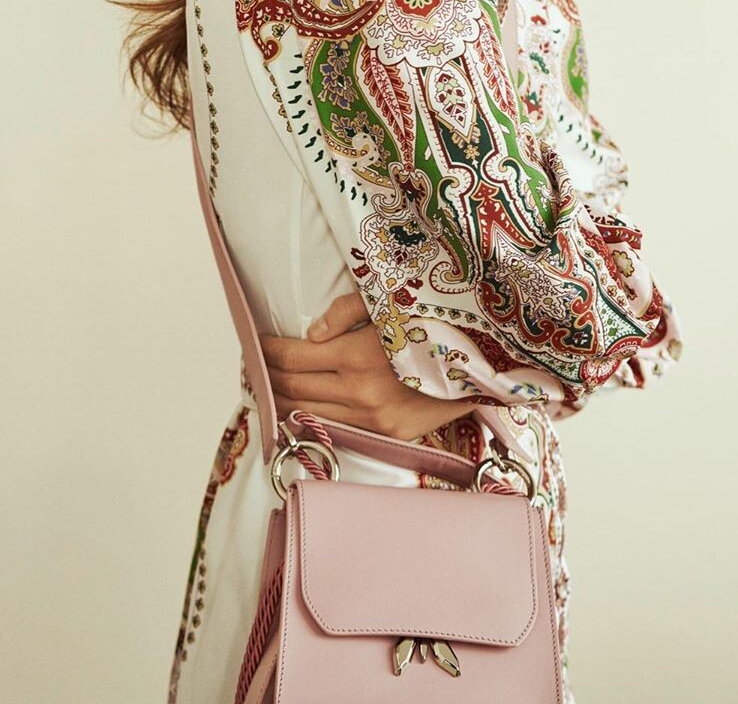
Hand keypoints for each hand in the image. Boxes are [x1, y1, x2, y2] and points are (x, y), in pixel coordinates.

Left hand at [259, 290, 478, 441]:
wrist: (485, 361)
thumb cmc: (435, 321)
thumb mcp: (389, 301)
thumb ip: (344, 312)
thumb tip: (309, 334)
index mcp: (357, 357)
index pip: (290, 357)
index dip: (265, 349)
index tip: (255, 341)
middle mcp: (361, 394)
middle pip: (291, 388)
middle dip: (265, 375)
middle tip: (252, 363)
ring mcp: (373, 421)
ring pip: (306, 414)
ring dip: (280, 400)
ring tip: (267, 385)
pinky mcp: (387, 436)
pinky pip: (334, 428)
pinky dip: (309, 417)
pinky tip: (299, 405)